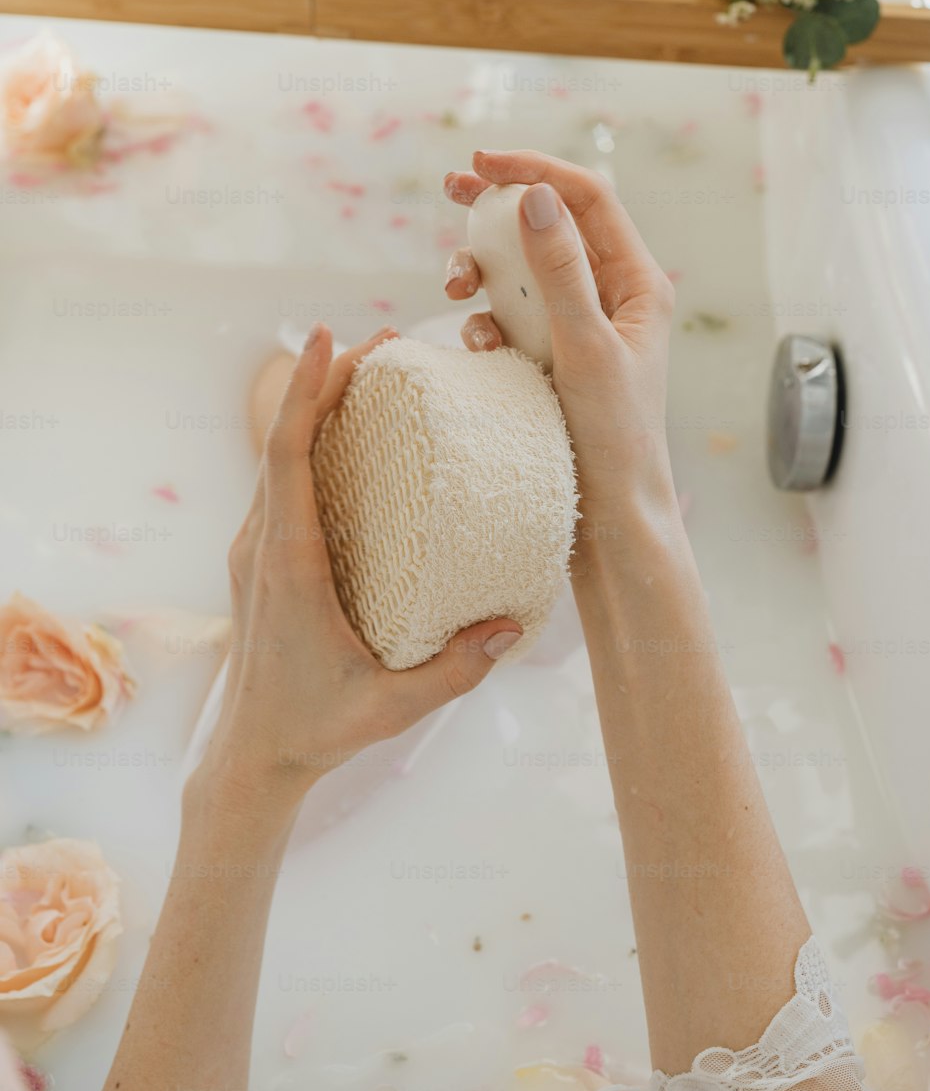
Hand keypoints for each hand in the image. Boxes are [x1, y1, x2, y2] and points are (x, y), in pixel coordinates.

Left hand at [192, 324, 521, 816]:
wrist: (252, 754)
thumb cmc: (318, 729)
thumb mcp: (392, 708)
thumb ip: (454, 671)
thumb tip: (514, 624)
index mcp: (286, 565)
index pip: (286, 456)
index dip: (304, 392)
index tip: (328, 337)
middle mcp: (263, 544)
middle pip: (285, 439)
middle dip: (326, 380)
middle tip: (386, 341)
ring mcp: (258, 548)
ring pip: (281, 456)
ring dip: (319, 406)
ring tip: (375, 370)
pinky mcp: (264, 555)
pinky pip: (284, 480)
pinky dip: (313, 441)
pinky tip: (355, 433)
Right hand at [443, 150, 675, 521]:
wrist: (610, 523)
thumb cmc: (615, 441)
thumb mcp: (585, 350)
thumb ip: (559, 273)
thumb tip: (537, 197)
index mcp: (638, 284)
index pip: (587, 200)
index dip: (535, 171)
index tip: (482, 164)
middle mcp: (611, 296)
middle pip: (550, 224)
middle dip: (499, 205)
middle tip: (451, 185)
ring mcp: (577, 326)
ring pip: (521, 270)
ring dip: (482, 267)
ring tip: (454, 285)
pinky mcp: (548, 357)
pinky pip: (508, 317)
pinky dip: (484, 319)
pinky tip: (477, 343)